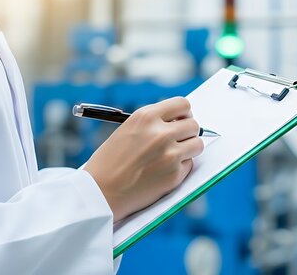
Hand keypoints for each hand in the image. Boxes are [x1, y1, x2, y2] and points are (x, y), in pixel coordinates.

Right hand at [84, 97, 203, 220]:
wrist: (99, 193)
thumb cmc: (109, 163)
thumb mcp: (127, 130)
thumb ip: (153, 124)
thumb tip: (179, 122)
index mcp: (146, 117)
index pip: (182, 104)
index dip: (184, 114)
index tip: (181, 121)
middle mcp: (161, 133)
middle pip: (194, 125)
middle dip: (188, 133)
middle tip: (178, 141)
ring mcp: (170, 154)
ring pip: (197, 144)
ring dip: (189, 150)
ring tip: (171, 157)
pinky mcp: (175, 174)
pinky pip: (189, 165)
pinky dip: (180, 168)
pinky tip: (162, 172)